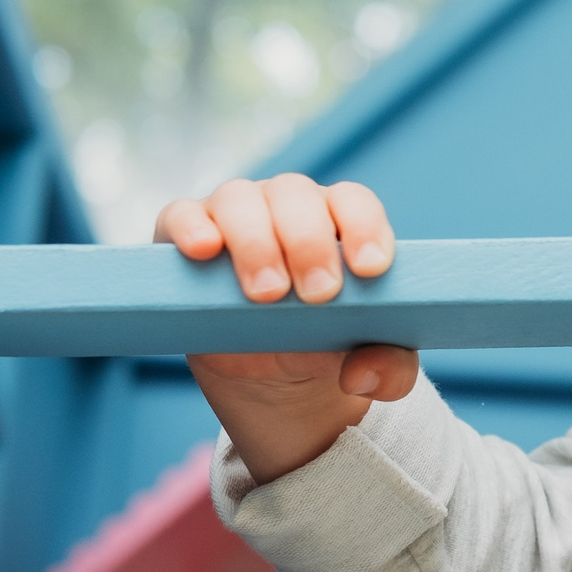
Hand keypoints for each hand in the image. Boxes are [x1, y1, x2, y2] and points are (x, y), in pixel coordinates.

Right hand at [155, 174, 419, 484]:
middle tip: (318, 295)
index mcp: (338, 222)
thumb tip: (366, 376)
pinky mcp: (185, 235)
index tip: (370, 270)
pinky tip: (204, 251)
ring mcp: (234, 215)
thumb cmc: (327, 346)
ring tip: (267, 294)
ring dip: (255, 241)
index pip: (354, 202)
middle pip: (296, 195)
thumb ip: (390, 370)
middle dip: (309, 242)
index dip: (364, 227)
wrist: (270, 373)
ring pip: (240, 199)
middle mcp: (286, 207)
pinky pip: (181, 215)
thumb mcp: (369, 364)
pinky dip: (191, 227)